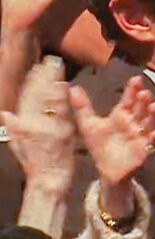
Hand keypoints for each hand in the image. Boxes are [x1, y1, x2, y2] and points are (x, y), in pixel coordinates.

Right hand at [2, 56, 74, 196]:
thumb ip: (13, 127)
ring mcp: (49, 126)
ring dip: (54, 80)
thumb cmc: (34, 162)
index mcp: (22, 125)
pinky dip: (63, 96)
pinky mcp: (64, 130)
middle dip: (44, 75)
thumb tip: (5, 113)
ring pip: (50, 98)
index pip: (26, 98)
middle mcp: (33, 123)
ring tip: (58, 66)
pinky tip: (66, 85)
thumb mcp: (17, 144)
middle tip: (51, 60)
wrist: (49, 178)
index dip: (32, 82)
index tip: (36, 68)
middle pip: (38, 94)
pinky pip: (63, 109)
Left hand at [70, 77, 154, 192]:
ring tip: (154, 106)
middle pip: (141, 109)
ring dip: (153, 115)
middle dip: (144, 101)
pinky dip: (154, 138)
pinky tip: (154, 133)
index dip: (133, 90)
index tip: (136, 79)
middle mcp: (133, 123)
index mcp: (122, 115)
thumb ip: (82, 107)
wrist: (107, 170)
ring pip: (149, 122)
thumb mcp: (89, 125)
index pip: (128, 99)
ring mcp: (140, 136)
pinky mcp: (144, 150)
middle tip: (144, 93)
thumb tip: (72, 87)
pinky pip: (151, 143)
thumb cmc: (101, 145)